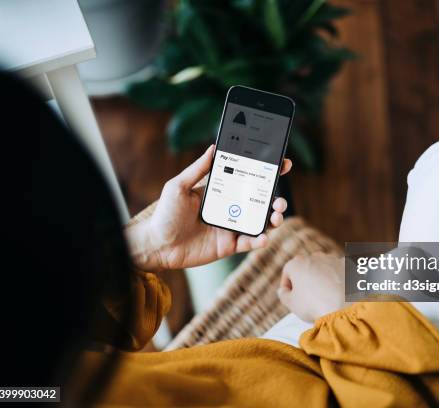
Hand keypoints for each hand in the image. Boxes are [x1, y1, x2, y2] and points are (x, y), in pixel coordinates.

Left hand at [126, 145, 291, 269]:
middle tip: (280, 200)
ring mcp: (230, 227)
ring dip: (273, 219)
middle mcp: (229, 208)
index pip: (248, 178)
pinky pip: (249, 242)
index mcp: (221, 191)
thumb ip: (198, 169)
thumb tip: (214, 147)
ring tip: (276, 216)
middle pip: (260, 201)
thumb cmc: (164, 214)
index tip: (282, 164)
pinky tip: (262, 237)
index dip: (267, 171)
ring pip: (260, 222)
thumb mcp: (178, 186)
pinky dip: (259, 240)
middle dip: (276, 199)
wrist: (156, 245)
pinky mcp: (228, 245)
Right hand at [277, 253, 344, 321]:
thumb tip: (284, 290)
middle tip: (308, 296)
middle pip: (306, 267)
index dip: (288, 285)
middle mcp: (315, 256)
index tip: (291, 296)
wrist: (343, 307)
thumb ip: (283, 294)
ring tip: (326, 295)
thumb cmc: (314, 305)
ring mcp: (333, 259)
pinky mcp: (348, 265)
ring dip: (323, 277)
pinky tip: (339, 290)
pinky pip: (340, 270)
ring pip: (324, 267)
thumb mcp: (291, 304)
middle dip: (306, 279)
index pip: (288, 272)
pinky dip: (339, 278)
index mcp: (297, 263)